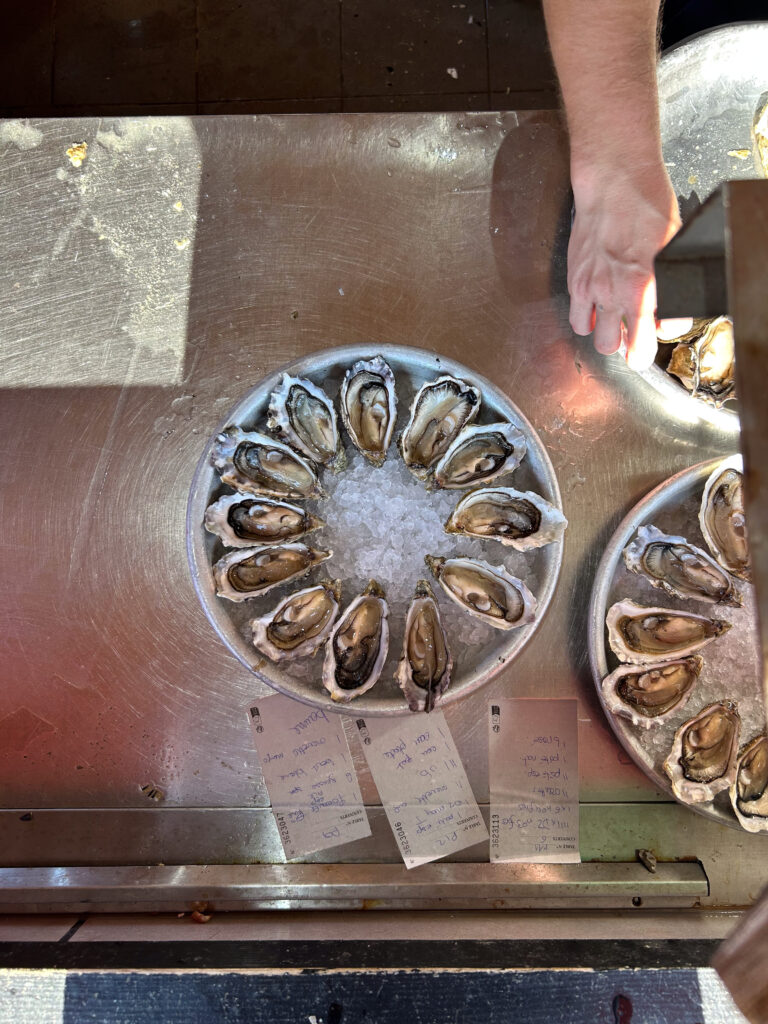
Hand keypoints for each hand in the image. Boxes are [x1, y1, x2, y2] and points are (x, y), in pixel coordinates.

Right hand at [567, 164, 682, 369]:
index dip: (659, 340)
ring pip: (598, 341)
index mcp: (644, 287)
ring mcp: (592, 290)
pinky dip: (587, 321)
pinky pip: (577, 319)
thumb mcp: (674, 245)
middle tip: (636, 335)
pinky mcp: (575, 282)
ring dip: (608, 336)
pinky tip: (597, 309)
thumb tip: (668, 312)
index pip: (653, 339)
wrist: (614, 183)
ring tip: (617, 323)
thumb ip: (670, 285)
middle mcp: (615, 293)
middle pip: (620, 349)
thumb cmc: (647, 205)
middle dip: (630, 347)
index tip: (658, 334)